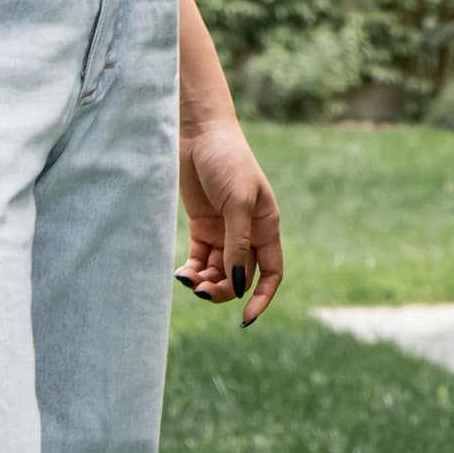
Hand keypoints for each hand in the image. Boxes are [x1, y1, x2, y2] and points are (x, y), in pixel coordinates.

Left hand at [177, 119, 284, 324]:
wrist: (198, 134)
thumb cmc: (227, 161)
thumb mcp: (237, 203)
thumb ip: (238, 244)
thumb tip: (239, 283)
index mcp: (266, 226)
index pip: (271, 272)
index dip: (262, 296)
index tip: (246, 318)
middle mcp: (247, 232)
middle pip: (241, 276)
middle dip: (224, 289)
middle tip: (202, 290)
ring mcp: (224, 230)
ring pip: (219, 272)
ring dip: (206, 282)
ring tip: (189, 281)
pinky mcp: (202, 227)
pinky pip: (200, 259)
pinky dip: (192, 270)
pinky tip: (181, 274)